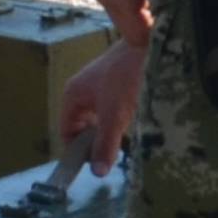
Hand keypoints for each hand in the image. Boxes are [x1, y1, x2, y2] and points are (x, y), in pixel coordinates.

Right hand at [60, 36, 143, 177]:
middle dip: (96, 142)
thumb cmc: (127, 76)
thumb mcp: (115, 115)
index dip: (77, 150)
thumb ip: (106, 144)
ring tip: (125, 140)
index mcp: (73, 95)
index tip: (94, 164)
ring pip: (99, 121)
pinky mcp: (116, 86)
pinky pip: (111, 112)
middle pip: (82, 127)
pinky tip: (134, 125)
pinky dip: (120, 122)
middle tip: (113, 154)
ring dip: (110, 132)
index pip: (66, 132)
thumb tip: (97, 172)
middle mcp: (82, 91)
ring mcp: (99, 88)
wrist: (150, 44)